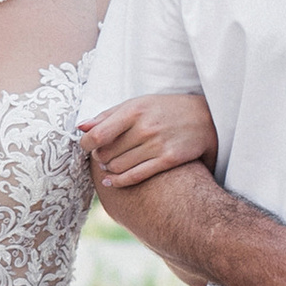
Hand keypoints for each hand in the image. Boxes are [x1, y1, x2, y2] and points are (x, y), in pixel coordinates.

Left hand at [81, 90, 217, 191]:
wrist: (205, 117)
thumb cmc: (164, 110)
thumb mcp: (137, 104)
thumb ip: (108, 116)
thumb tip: (81, 127)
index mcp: (134, 110)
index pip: (98, 134)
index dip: (86, 145)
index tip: (86, 147)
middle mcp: (145, 128)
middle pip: (107, 152)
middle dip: (99, 157)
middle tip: (101, 156)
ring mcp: (157, 144)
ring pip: (118, 166)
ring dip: (109, 169)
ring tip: (109, 166)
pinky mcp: (169, 160)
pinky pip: (136, 176)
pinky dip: (119, 181)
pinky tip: (112, 181)